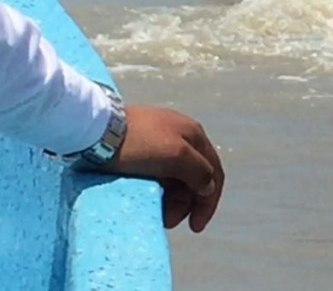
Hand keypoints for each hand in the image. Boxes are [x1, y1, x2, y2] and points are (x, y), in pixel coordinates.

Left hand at [99, 105, 224, 232]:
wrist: (93, 130)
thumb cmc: (138, 143)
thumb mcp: (176, 156)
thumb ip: (199, 172)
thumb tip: (208, 187)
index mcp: (194, 134)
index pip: (214, 172)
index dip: (208, 202)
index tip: (195, 228)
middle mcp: (181, 135)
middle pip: (193, 177)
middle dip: (185, 204)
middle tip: (167, 221)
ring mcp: (159, 140)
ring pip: (174, 177)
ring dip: (170, 199)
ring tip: (155, 213)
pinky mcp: (138, 146)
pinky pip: (156, 173)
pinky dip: (156, 189)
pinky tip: (146, 197)